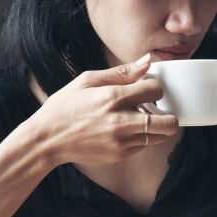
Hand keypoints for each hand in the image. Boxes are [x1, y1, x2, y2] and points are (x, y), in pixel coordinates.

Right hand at [30, 54, 179, 166]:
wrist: (48, 139)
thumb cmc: (66, 106)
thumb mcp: (87, 81)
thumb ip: (121, 72)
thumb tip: (147, 61)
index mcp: (112, 97)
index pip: (156, 90)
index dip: (156, 87)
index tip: (148, 88)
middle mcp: (121, 121)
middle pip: (169, 122)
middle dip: (169, 114)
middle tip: (158, 109)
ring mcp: (123, 141)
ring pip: (160, 136)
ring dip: (157, 127)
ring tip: (141, 119)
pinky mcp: (121, 154)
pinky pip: (145, 146)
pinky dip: (142, 137)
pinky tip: (126, 130)